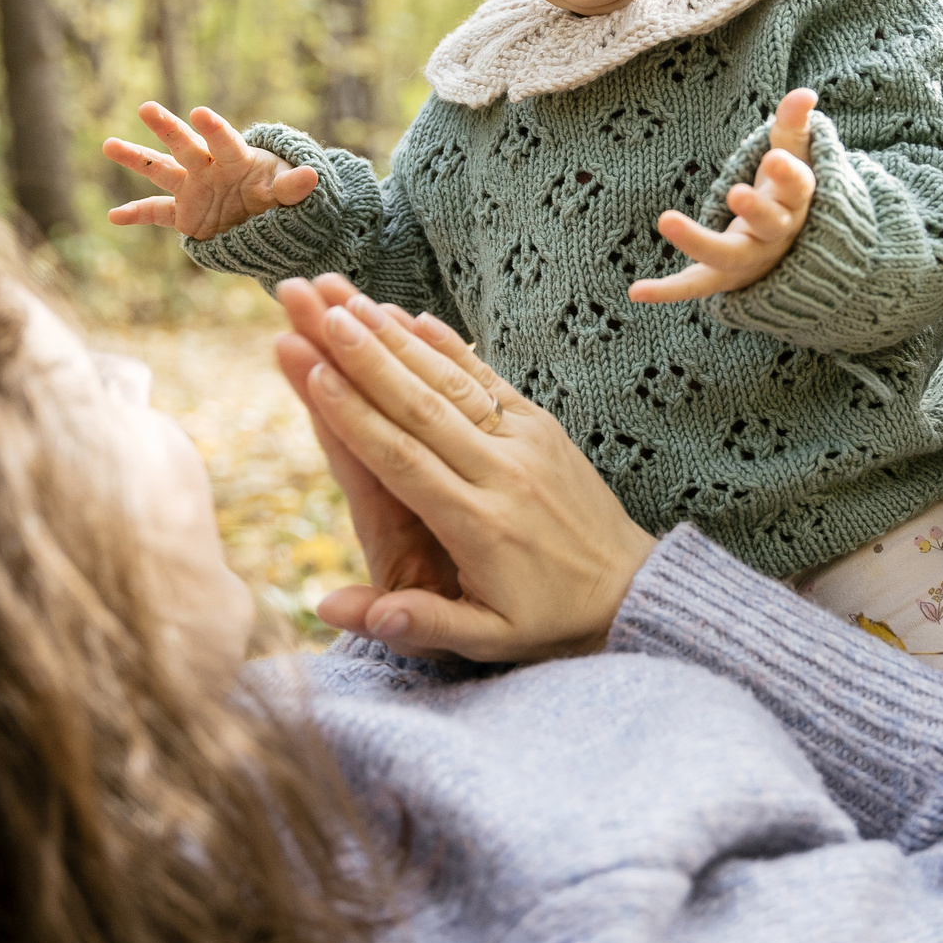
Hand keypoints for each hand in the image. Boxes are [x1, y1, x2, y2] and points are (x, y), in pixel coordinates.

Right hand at [102, 102, 318, 241]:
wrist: (265, 214)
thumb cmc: (275, 191)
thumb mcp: (286, 191)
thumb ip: (292, 187)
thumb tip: (311, 177)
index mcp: (235, 158)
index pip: (224, 141)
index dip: (214, 129)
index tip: (200, 114)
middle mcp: (208, 168)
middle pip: (185, 144)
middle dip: (167, 127)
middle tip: (147, 107)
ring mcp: (192, 188)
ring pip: (160, 170)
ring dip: (136, 158)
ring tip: (109, 144)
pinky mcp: (183, 213)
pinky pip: (156, 212)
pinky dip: (136, 215)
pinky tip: (113, 216)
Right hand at [277, 281, 653, 663]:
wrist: (629, 589)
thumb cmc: (545, 619)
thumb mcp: (484, 639)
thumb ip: (414, 621)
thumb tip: (328, 610)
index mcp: (479, 525)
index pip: (403, 461)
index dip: (355, 415)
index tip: (313, 372)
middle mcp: (502, 473)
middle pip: (421, 407)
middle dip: (366, 358)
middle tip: (319, 314)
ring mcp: (526, 442)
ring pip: (452, 382)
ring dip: (398, 339)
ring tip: (348, 302)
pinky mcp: (542, 424)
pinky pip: (488, 377)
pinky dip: (449, 345)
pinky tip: (410, 314)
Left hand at [628, 86, 818, 302]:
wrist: (787, 256)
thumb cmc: (784, 194)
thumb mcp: (792, 156)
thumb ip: (794, 124)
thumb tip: (805, 93)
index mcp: (795, 204)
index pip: (798, 189)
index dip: (789, 175)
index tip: (775, 159)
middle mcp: (774, 236)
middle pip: (770, 226)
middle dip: (756, 210)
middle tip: (735, 193)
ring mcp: (748, 260)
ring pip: (726, 257)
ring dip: (697, 241)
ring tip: (666, 219)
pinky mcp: (720, 277)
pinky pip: (694, 286)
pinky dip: (668, 291)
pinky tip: (635, 291)